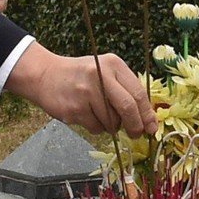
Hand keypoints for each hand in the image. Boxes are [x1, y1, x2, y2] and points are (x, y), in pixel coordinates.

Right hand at [5, 43, 157, 137]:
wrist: (46, 75)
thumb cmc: (81, 76)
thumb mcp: (105, 72)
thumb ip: (125, 90)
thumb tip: (147, 118)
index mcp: (113, 65)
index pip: (138, 93)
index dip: (147, 114)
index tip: (152, 127)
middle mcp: (100, 76)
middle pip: (128, 107)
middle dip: (135, 126)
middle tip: (136, 134)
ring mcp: (86, 92)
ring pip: (111, 122)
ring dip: (111, 126)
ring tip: (100, 114)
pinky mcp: (74, 108)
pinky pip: (96, 128)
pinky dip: (96, 127)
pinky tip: (86, 115)